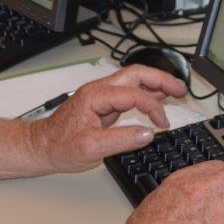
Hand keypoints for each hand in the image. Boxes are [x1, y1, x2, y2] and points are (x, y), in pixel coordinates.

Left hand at [29, 65, 186, 172]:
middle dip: (161, 79)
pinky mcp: (103, 103)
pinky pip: (129, 92)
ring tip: (176, 90)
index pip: (133, 94)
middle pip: (136, 75)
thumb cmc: (60, 146)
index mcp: (96, 96)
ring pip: (133, 80)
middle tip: (181, 89)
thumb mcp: (90, 149)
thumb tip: (147, 133)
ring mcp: (101, 95)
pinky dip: (146, 92)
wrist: (42, 146)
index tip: (163, 123)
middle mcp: (99, 90)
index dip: (153, 107)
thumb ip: (120, 140)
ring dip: (155, 83)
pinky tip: (158, 97)